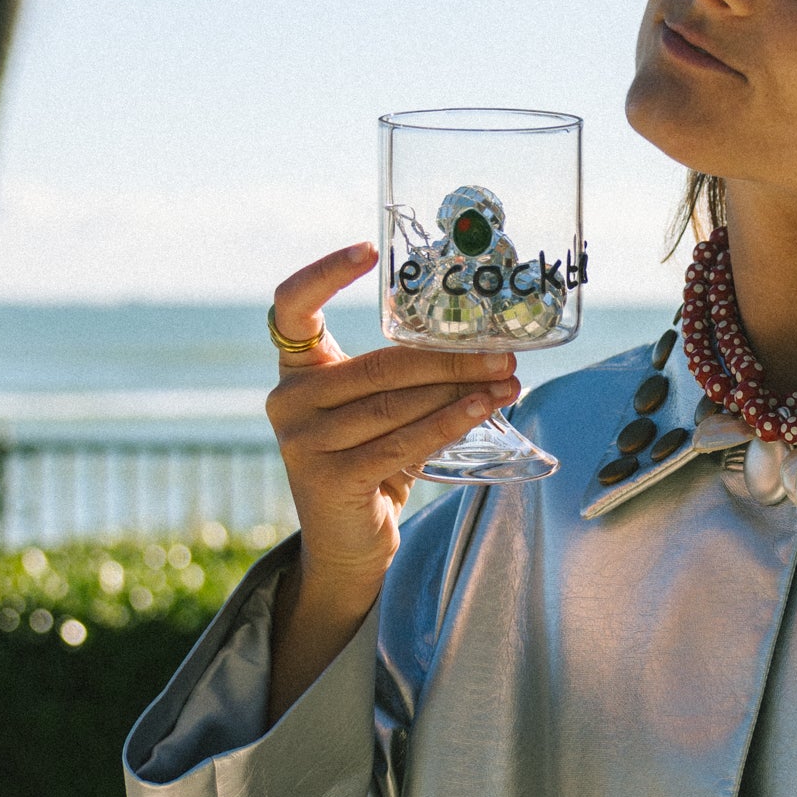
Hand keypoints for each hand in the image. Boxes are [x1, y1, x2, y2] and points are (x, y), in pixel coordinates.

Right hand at [262, 241, 518, 718]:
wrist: (346, 546)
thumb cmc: (371, 465)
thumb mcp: (378, 412)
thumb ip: (406, 379)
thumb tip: (487, 344)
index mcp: (296, 371)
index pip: (291, 306)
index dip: (324, 273)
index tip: (367, 250)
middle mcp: (288, 400)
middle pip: (377, 363)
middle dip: (449, 357)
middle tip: (503, 349)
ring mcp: (302, 442)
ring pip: (395, 403)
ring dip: (461, 390)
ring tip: (508, 379)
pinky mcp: (328, 479)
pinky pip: (401, 443)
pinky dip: (449, 424)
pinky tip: (485, 410)